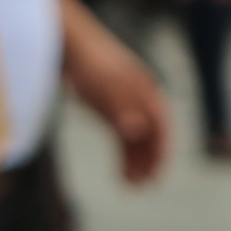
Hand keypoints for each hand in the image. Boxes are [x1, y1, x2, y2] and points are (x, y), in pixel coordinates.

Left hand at [59, 2, 170, 184]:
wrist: (69, 42)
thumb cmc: (90, 64)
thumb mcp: (105, 88)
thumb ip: (122, 110)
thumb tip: (136, 131)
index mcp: (147, 93)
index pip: (162, 128)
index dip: (161, 154)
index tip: (154, 177)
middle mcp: (141, 100)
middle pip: (151, 137)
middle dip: (148, 163)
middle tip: (137, 188)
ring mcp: (126, 103)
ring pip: (137, 139)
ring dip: (136, 161)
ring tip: (127, 185)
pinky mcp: (110, 106)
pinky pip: (123, 134)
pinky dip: (124, 153)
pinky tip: (119, 170)